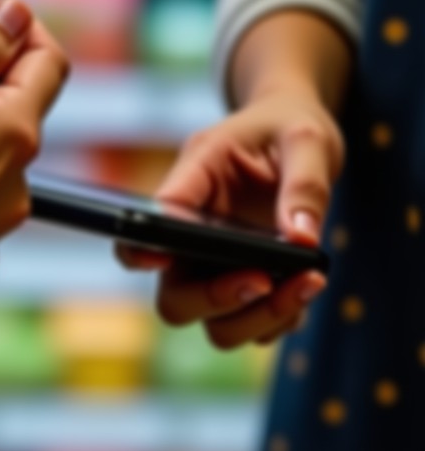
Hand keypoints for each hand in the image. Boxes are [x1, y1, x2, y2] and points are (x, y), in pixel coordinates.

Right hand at [118, 91, 343, 347]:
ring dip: (255, 319)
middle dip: (213, 299)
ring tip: (305, 283)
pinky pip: (253, 325)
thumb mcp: (305, 138)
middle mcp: (195, 228)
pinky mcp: (248, 279)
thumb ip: (304, 184)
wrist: (298, 132)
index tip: (162, 257)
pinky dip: (280, 320)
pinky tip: (308, 284)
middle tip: (263, 279)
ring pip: (213, 322)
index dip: (143, 247)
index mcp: (194, 179)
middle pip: (173, 293)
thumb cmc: (288, 124)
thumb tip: (302, 239)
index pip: (152, 220)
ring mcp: (218, 261)